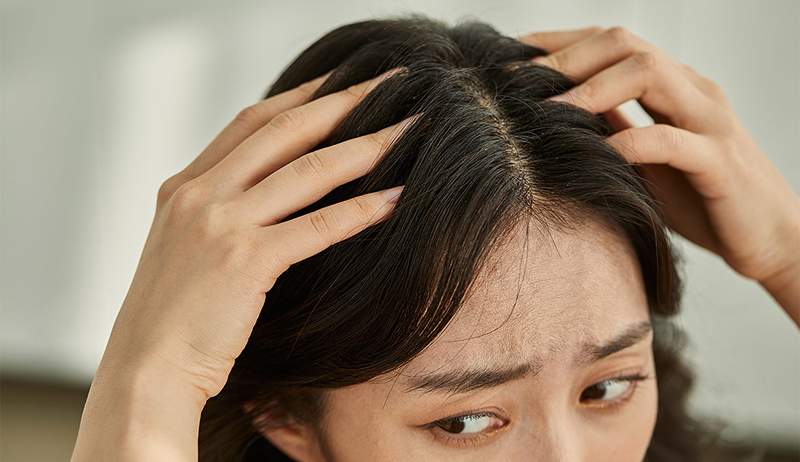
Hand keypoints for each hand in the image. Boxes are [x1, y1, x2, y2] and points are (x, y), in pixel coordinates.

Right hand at [72, 67, 412, 459]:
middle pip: (284, 131)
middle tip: (389, 85)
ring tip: (408, 131)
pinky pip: (317, 225)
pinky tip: (395, 199)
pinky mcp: (244, 260)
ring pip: (308, 171)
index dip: (300, 95)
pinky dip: (361, 209)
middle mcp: (200, 194)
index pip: (250, 122)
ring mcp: (220, 224)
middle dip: (343, 101)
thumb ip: (218, 211)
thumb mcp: (184, 248)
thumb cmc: (174, 318)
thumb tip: (273, 191)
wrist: (146, 369)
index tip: (340, 80)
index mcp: (184, 186)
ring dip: (365, 147)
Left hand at [518, 27, 799, 324]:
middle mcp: (691, 91)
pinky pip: (672, 140)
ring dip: (592, 89)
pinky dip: (630, 143)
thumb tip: (554, 118)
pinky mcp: (721, 163)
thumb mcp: (645, 159)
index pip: (611, 43)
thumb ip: (613, 131)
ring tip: (548, 109)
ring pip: (650, 74)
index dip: (559, 43)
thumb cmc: (701, 198)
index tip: (509, 55)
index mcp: (672, 86)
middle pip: (626, 45)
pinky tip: (598, 155)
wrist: (769, 238)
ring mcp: (709, 122)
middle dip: (568, 57)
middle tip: (519, 80)